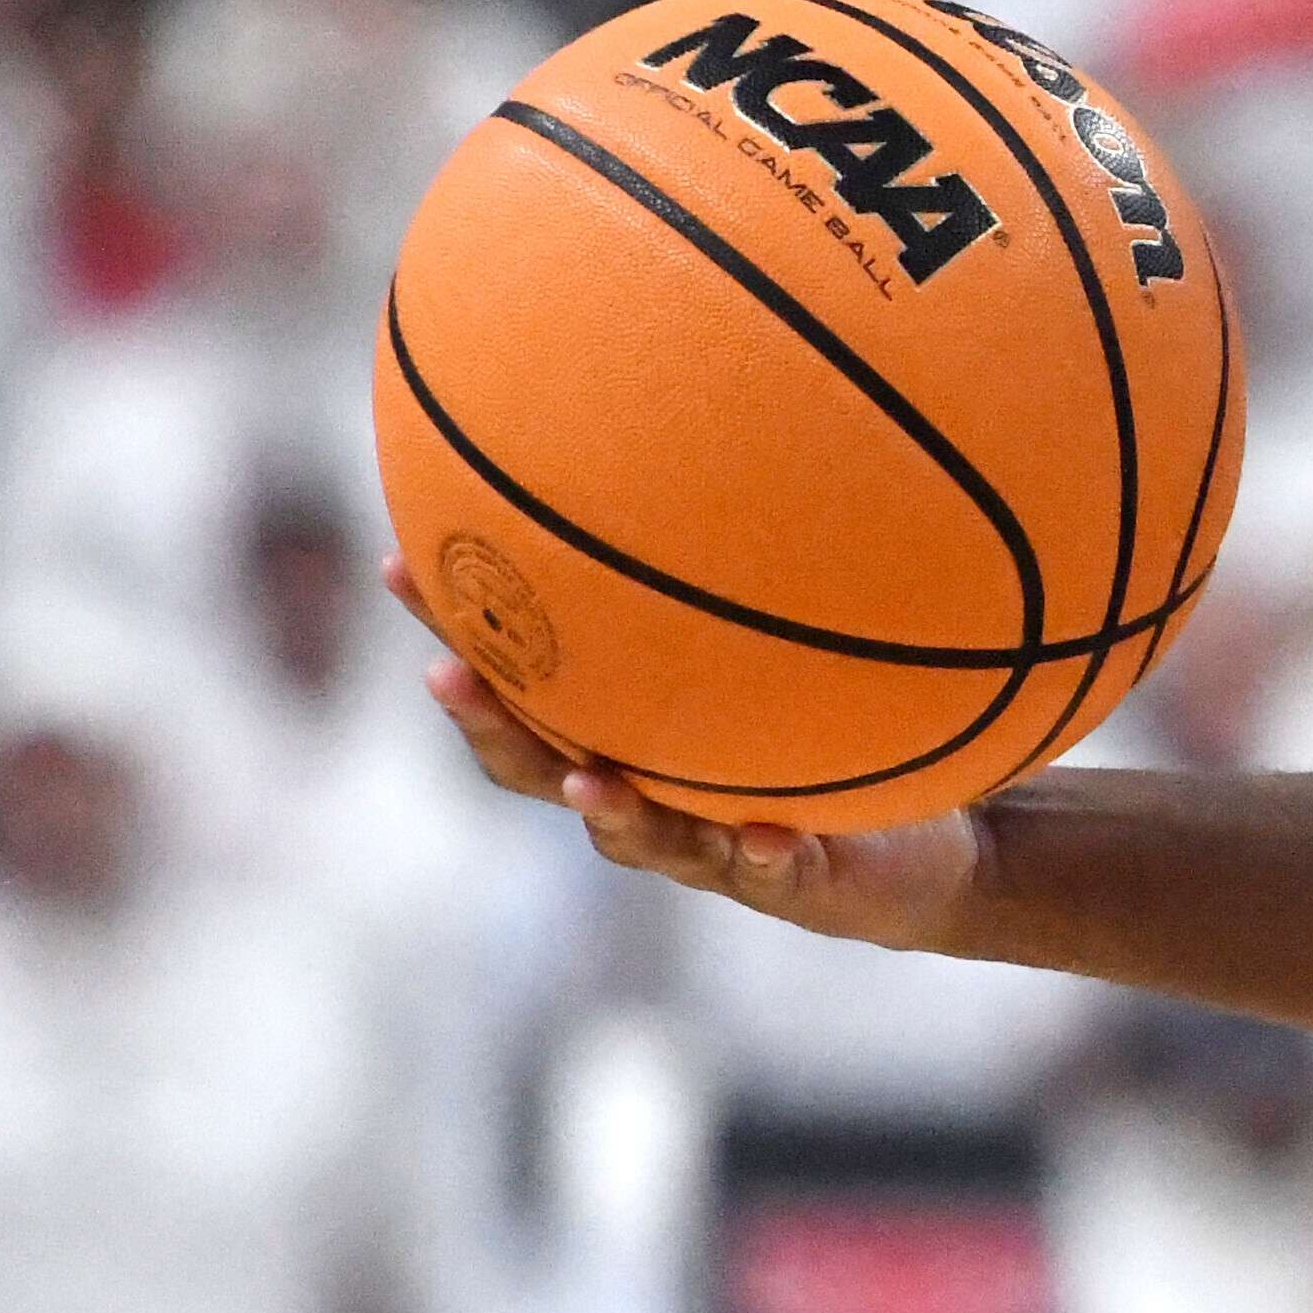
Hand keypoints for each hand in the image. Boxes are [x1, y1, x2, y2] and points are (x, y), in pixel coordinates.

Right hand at [393, 564, 985, 953]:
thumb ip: (731, 569)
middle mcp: (643, 794)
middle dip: (491, 724)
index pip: (515, 679)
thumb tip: (682, 432)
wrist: (914, 848)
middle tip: (449, 677)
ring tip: (593, 781)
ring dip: (612, 810)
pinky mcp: (789, 880)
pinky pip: (772, 870)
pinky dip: (764, 853)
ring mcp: (709, 846)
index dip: (451, 629)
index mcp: (619, 735)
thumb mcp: (776, 642)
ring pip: (640, 837)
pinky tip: (768, 834)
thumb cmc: (821, 735)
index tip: (399, 564)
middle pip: (536, 770)